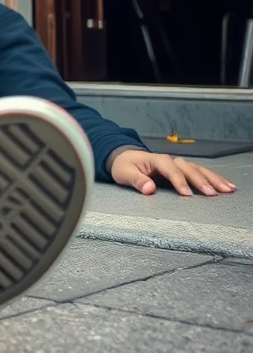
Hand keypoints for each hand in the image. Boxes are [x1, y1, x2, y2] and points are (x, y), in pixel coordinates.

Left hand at [109, 150, 236, 195]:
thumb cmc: (125, 166)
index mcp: (156, 160)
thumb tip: (149, 189)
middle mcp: (170, 160)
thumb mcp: (125, 173)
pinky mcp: (181, 169)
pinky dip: (213, 178)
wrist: (124, 158)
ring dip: (212, 178)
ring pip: (198, 169)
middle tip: (212, 193)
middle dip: (201, 180)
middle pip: (188, 168)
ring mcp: (177, 164)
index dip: (179, 181)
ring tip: (227, 189)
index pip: (170, 169)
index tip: (187, 194)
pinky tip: (225, 185)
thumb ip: (137, 181)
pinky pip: (199, 172)